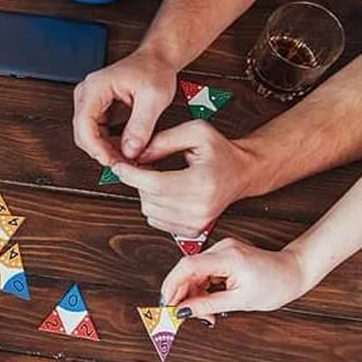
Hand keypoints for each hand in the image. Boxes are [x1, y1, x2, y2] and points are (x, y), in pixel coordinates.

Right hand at [72, 49, 176, 163]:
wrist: (157, 59)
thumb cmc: (154, 69)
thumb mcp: (154, 98)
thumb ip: (141, 126)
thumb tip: (130, 151)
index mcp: (95, 87)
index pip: (83, 123)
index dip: (95, 147)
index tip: (111, 160)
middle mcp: (87, 94)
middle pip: (83, 133)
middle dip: (102, 152)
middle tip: (123, 164)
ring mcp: (90, 102)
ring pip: (88, 136)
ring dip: (106, 150)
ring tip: (126, 158)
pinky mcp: (98, 109)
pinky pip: (97, 133)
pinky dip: (109, 144)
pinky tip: (124, 149)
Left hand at [112, 120, 257, 235]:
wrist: (243, 173)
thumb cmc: (221, 152)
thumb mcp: (196, 131)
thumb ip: (163, 140)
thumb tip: (136, 155)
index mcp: (202, 183)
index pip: (154, 184)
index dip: (130, 174)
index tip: (118, 165)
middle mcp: (200, 207)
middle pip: (149, 198)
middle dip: (139, 180)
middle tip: (147, 164)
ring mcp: (197, 222)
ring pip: (149, 210)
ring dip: (146, 193)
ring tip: (160, 177)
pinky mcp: (192, 230)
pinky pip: (156, 220)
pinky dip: (154, 205)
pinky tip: (166, 192)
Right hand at [160, 237, 309, 320]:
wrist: (295, 271)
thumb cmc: (276, 285)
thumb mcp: (240, 301)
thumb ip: (208, 305)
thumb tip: (183, 311)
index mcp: (228, 258)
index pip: (187, 266)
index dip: (171, 285)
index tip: (165, 304)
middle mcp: (222, 248)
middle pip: (188, 270)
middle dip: (183, 294)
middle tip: (186, 316)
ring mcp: (222, 249)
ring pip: (194, 272)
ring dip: (194, 293)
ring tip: (205, 313)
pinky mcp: (224, 254)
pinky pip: (203, 271)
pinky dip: (202, 287)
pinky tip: (208, 300)